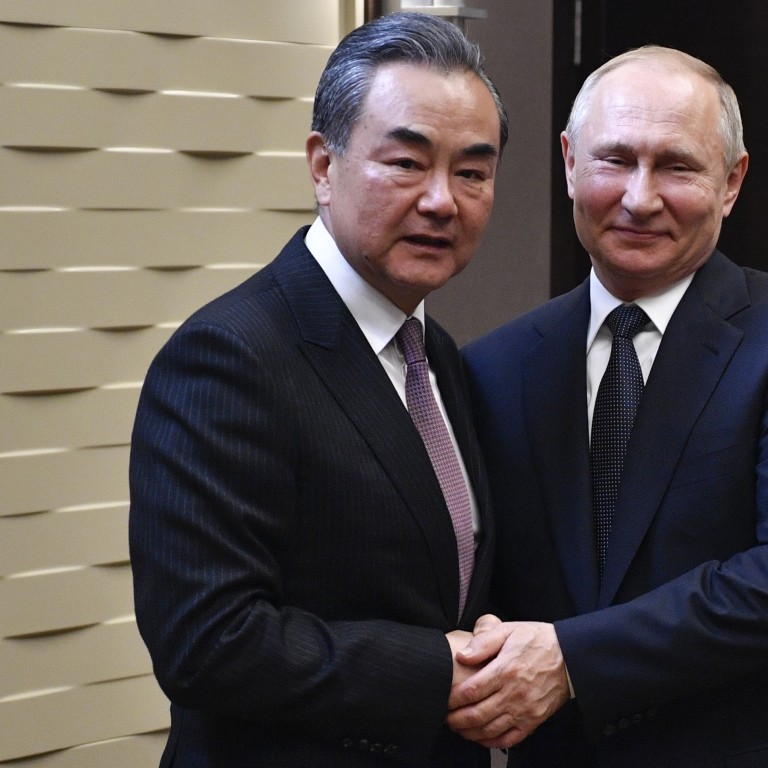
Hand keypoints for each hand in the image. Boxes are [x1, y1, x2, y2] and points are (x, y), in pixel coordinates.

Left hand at [446, 622, 569, 747]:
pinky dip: (492, 742)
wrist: (570, 656)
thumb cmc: (537, 641)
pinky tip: (481, 738)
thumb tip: (462, 655)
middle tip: (444, 717)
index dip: (453, 698)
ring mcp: (524, 710)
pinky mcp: (534, 720)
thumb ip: (483, 642)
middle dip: (456, 719)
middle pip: (477, 714)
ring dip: (470, 732)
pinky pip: (510, 739)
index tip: (443, 698)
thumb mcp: (509, 630)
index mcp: (505, 670)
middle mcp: (514, 693)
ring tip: (458, 728)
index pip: (471, 691)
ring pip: (491, 729)